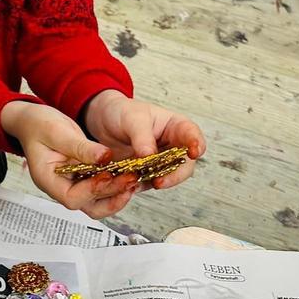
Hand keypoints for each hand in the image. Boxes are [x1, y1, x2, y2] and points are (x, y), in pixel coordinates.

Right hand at [1, 100, 138, 218]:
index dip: (92, 190)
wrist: (33, 120)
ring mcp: (73, 184)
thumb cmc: (37, 125)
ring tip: (133, 179)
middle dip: (112, 194)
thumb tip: (105, 157)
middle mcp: (61, 186)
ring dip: (117, 193)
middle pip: (89, 205)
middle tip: (130, 178)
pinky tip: (127, 173)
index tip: (107, 174)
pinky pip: (101, 187)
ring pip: (98, 202)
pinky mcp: (83, 177)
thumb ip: (81, 147)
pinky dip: (115, 184)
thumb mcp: (57, 132)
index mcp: (48, 179)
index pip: (71, 197)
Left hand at [82, 90, 206, 189]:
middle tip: (160, 181)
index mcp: (176, 127)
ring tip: (139, 182)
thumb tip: (149, 156)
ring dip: (156, 182)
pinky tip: (129, 185)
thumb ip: (142, 136)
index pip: (192, 135)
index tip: (193, 152)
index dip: (196, 144)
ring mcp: (161, 162)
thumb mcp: (132, 118)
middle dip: (175, 175)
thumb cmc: (123, 113)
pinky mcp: (147, 174)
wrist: (103, 122)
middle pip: (184, 164)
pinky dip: (140, 186)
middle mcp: (173, 147)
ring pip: (167, 177)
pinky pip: (147, 183)